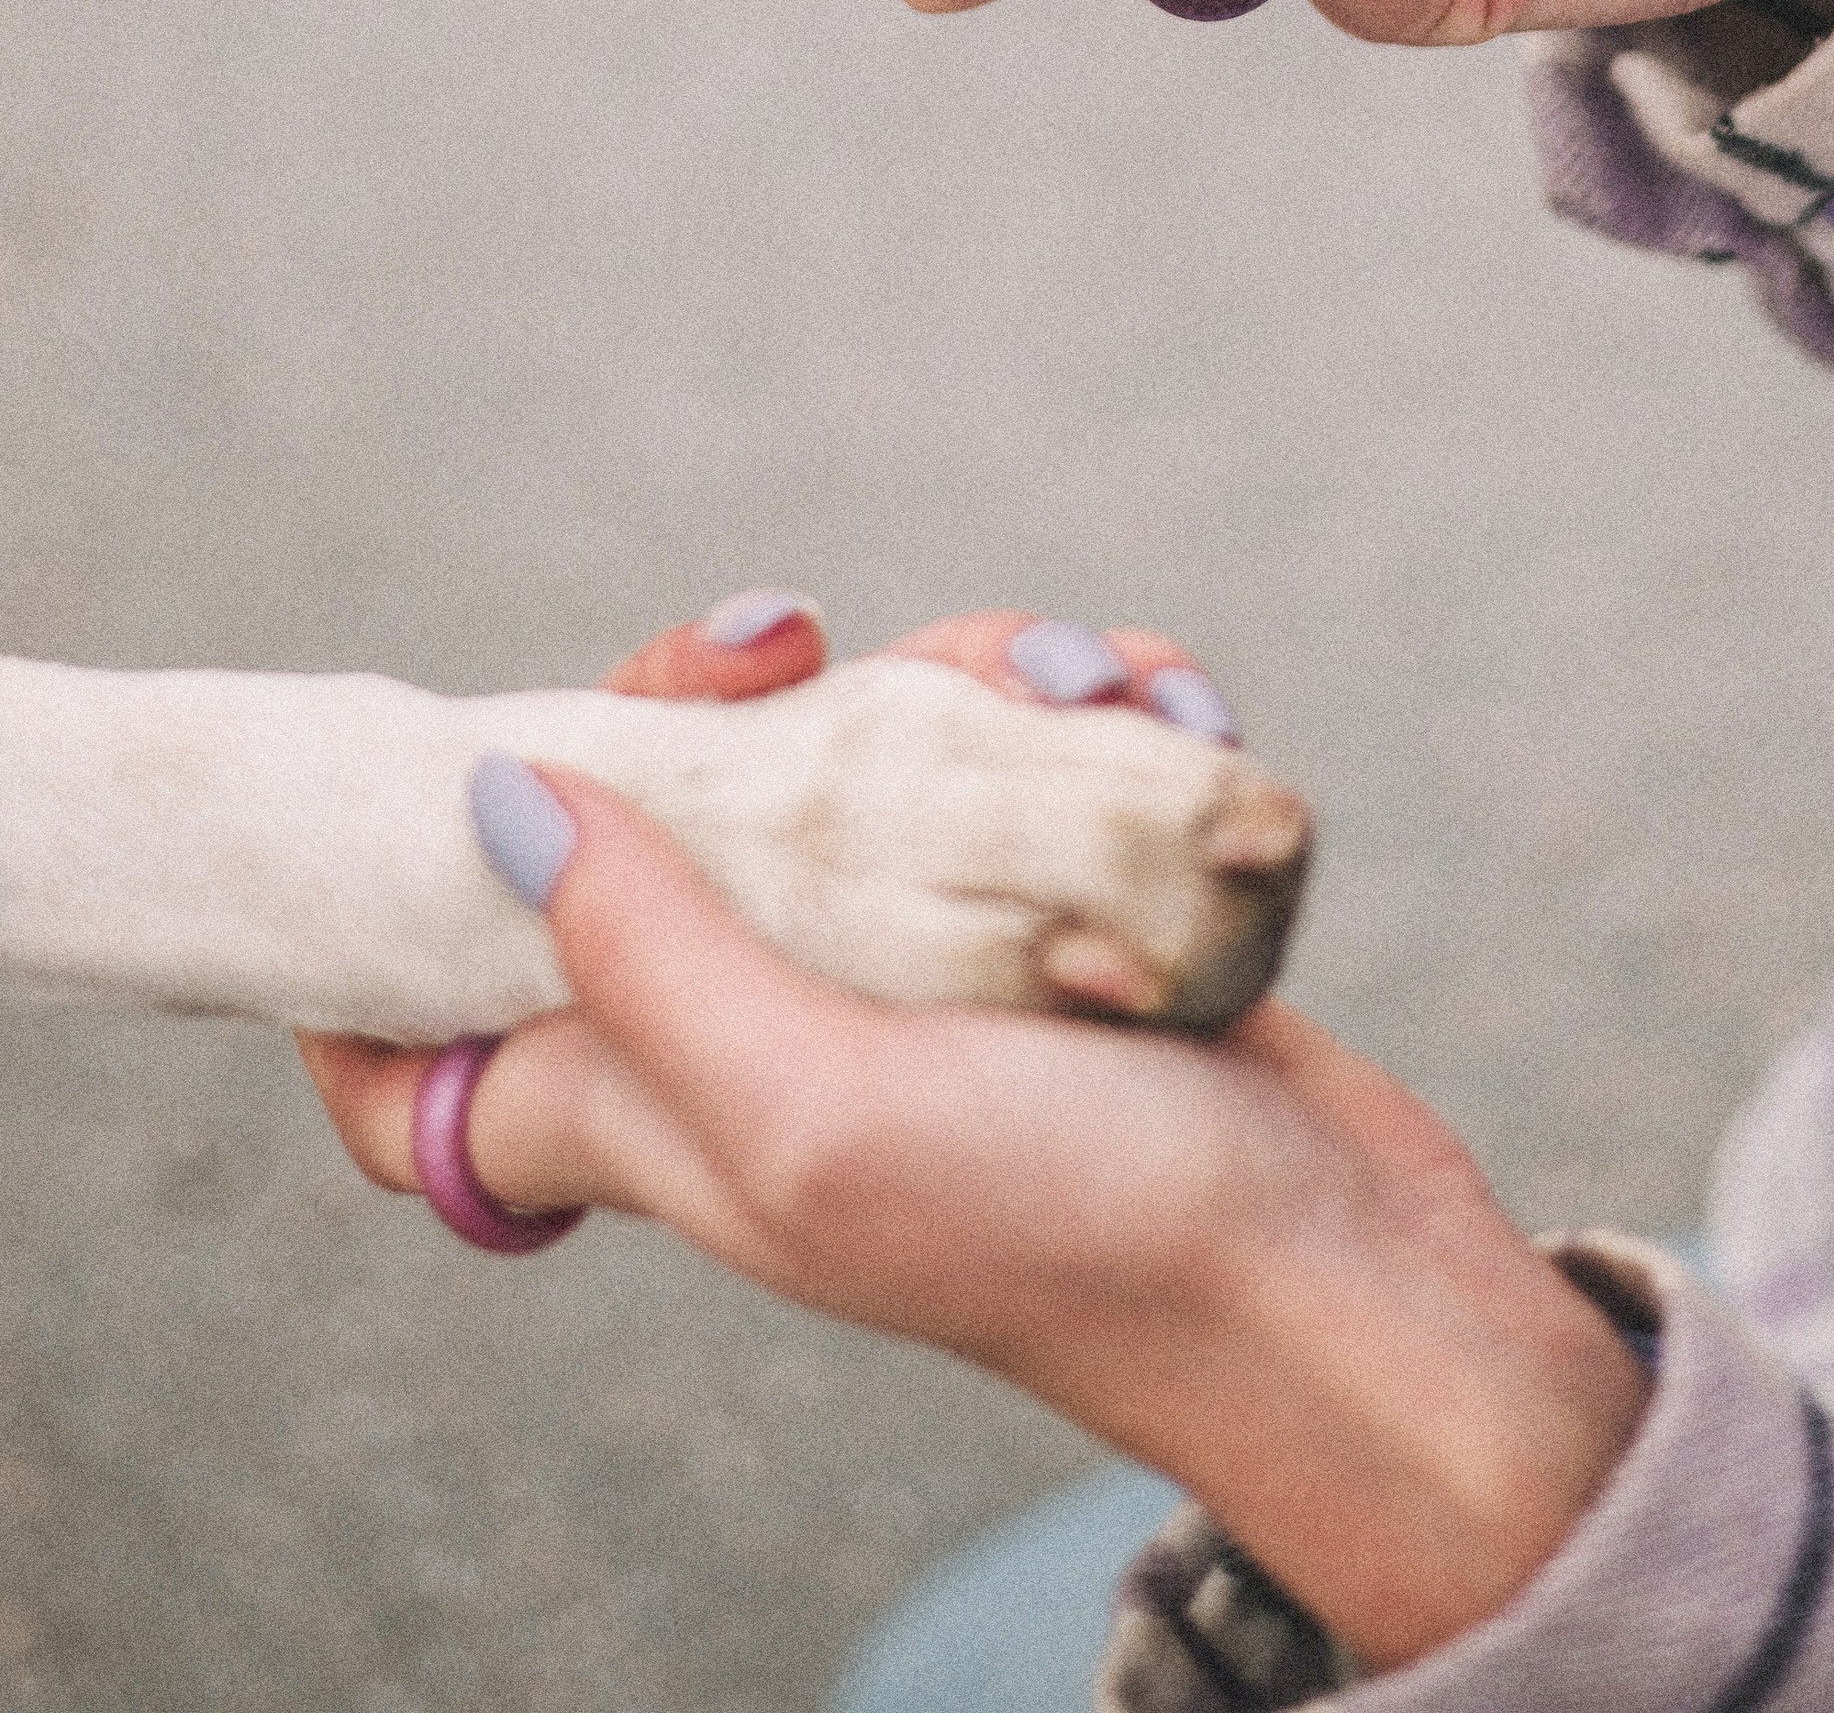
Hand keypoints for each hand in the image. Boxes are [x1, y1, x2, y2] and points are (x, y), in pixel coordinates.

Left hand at [297, 603, 1645, 1669]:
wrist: (1336, 1276)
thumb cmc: (1072, 1229)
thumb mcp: (815, 1114)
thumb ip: (645, 962)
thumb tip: (499, 802)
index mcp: (659, 1105)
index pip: (422, 1065)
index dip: (411, 926)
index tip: (487, 773)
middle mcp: (767, 1028)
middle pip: (662, 810)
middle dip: (736, 693)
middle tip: (801, 643)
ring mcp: (919, 964)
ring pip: (868, 749)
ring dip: (974, 675)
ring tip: (1083, 689)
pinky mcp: (1056, 914)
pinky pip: (1027, 756)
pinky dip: (1095, 706)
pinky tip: (1160, 706)